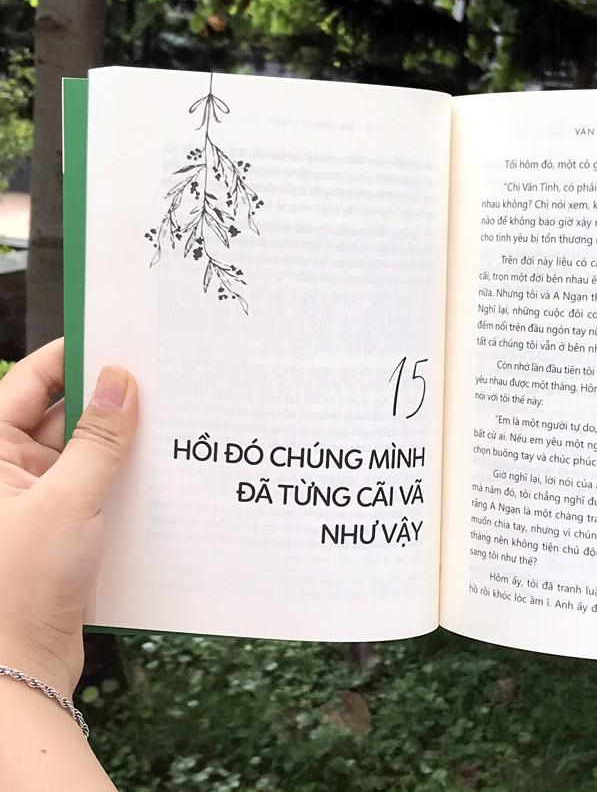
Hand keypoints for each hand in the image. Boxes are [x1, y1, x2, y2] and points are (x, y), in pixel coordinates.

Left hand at [0, 339, 137, 698]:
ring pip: (83, 452)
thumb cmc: (17, 589)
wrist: (18, 672)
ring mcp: (34, 501)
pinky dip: (123, 476)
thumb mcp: (67, 502)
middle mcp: (6, 473)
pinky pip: (95, 485)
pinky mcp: (60, 528)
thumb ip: (98, 439)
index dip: (68, 358)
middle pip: (59, 415)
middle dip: (105, 400)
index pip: (26, 384)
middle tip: (155, 381)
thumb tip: (119, 383)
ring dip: (119, 441)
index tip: (114, 340)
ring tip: (165, 423)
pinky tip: (158, 470)